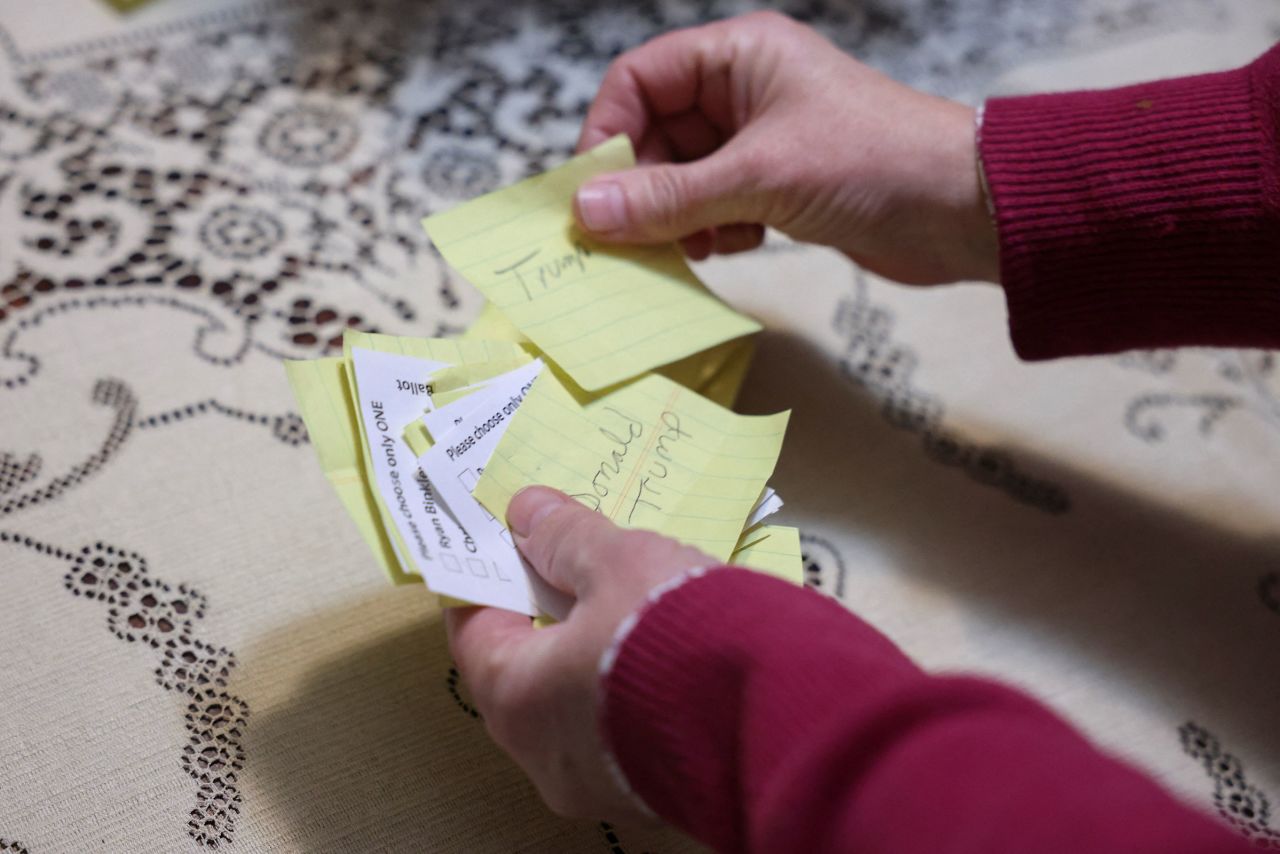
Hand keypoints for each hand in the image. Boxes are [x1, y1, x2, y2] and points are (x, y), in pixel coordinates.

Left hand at [445, 486, 713, 818]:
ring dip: (592, 652)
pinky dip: (629, 686)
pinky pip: (624, 729)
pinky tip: (664, 645)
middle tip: (567, 562)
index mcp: (517, 701)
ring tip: (624, 598)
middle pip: (525, 671)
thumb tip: (528, 512)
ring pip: (577, 705)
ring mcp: (602, 784)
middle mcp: (545, 757)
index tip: (507, 546)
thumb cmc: (677, 635)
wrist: (779, 717)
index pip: (473, 632)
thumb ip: (568, 537)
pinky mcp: (655, 790)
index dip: (489, 579)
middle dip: (546, 614)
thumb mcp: (620, 564)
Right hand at [572, 11, 997, 284]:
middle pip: (657, 134)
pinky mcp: (778, 185)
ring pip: (684, 177)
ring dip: (678, 217)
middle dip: (643, 188)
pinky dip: (712, 231)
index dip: (608, 132)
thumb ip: (669, 198)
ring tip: (695, 246)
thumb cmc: (874, 163)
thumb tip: (588, 212)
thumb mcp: (759, 178)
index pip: (641, 80)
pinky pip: (715, 206)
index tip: (589, 193)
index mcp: (739, 57)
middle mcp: (745, 91)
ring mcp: (762, 140)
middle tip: (631, 239)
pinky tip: (735, 247)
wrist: (963, 211)